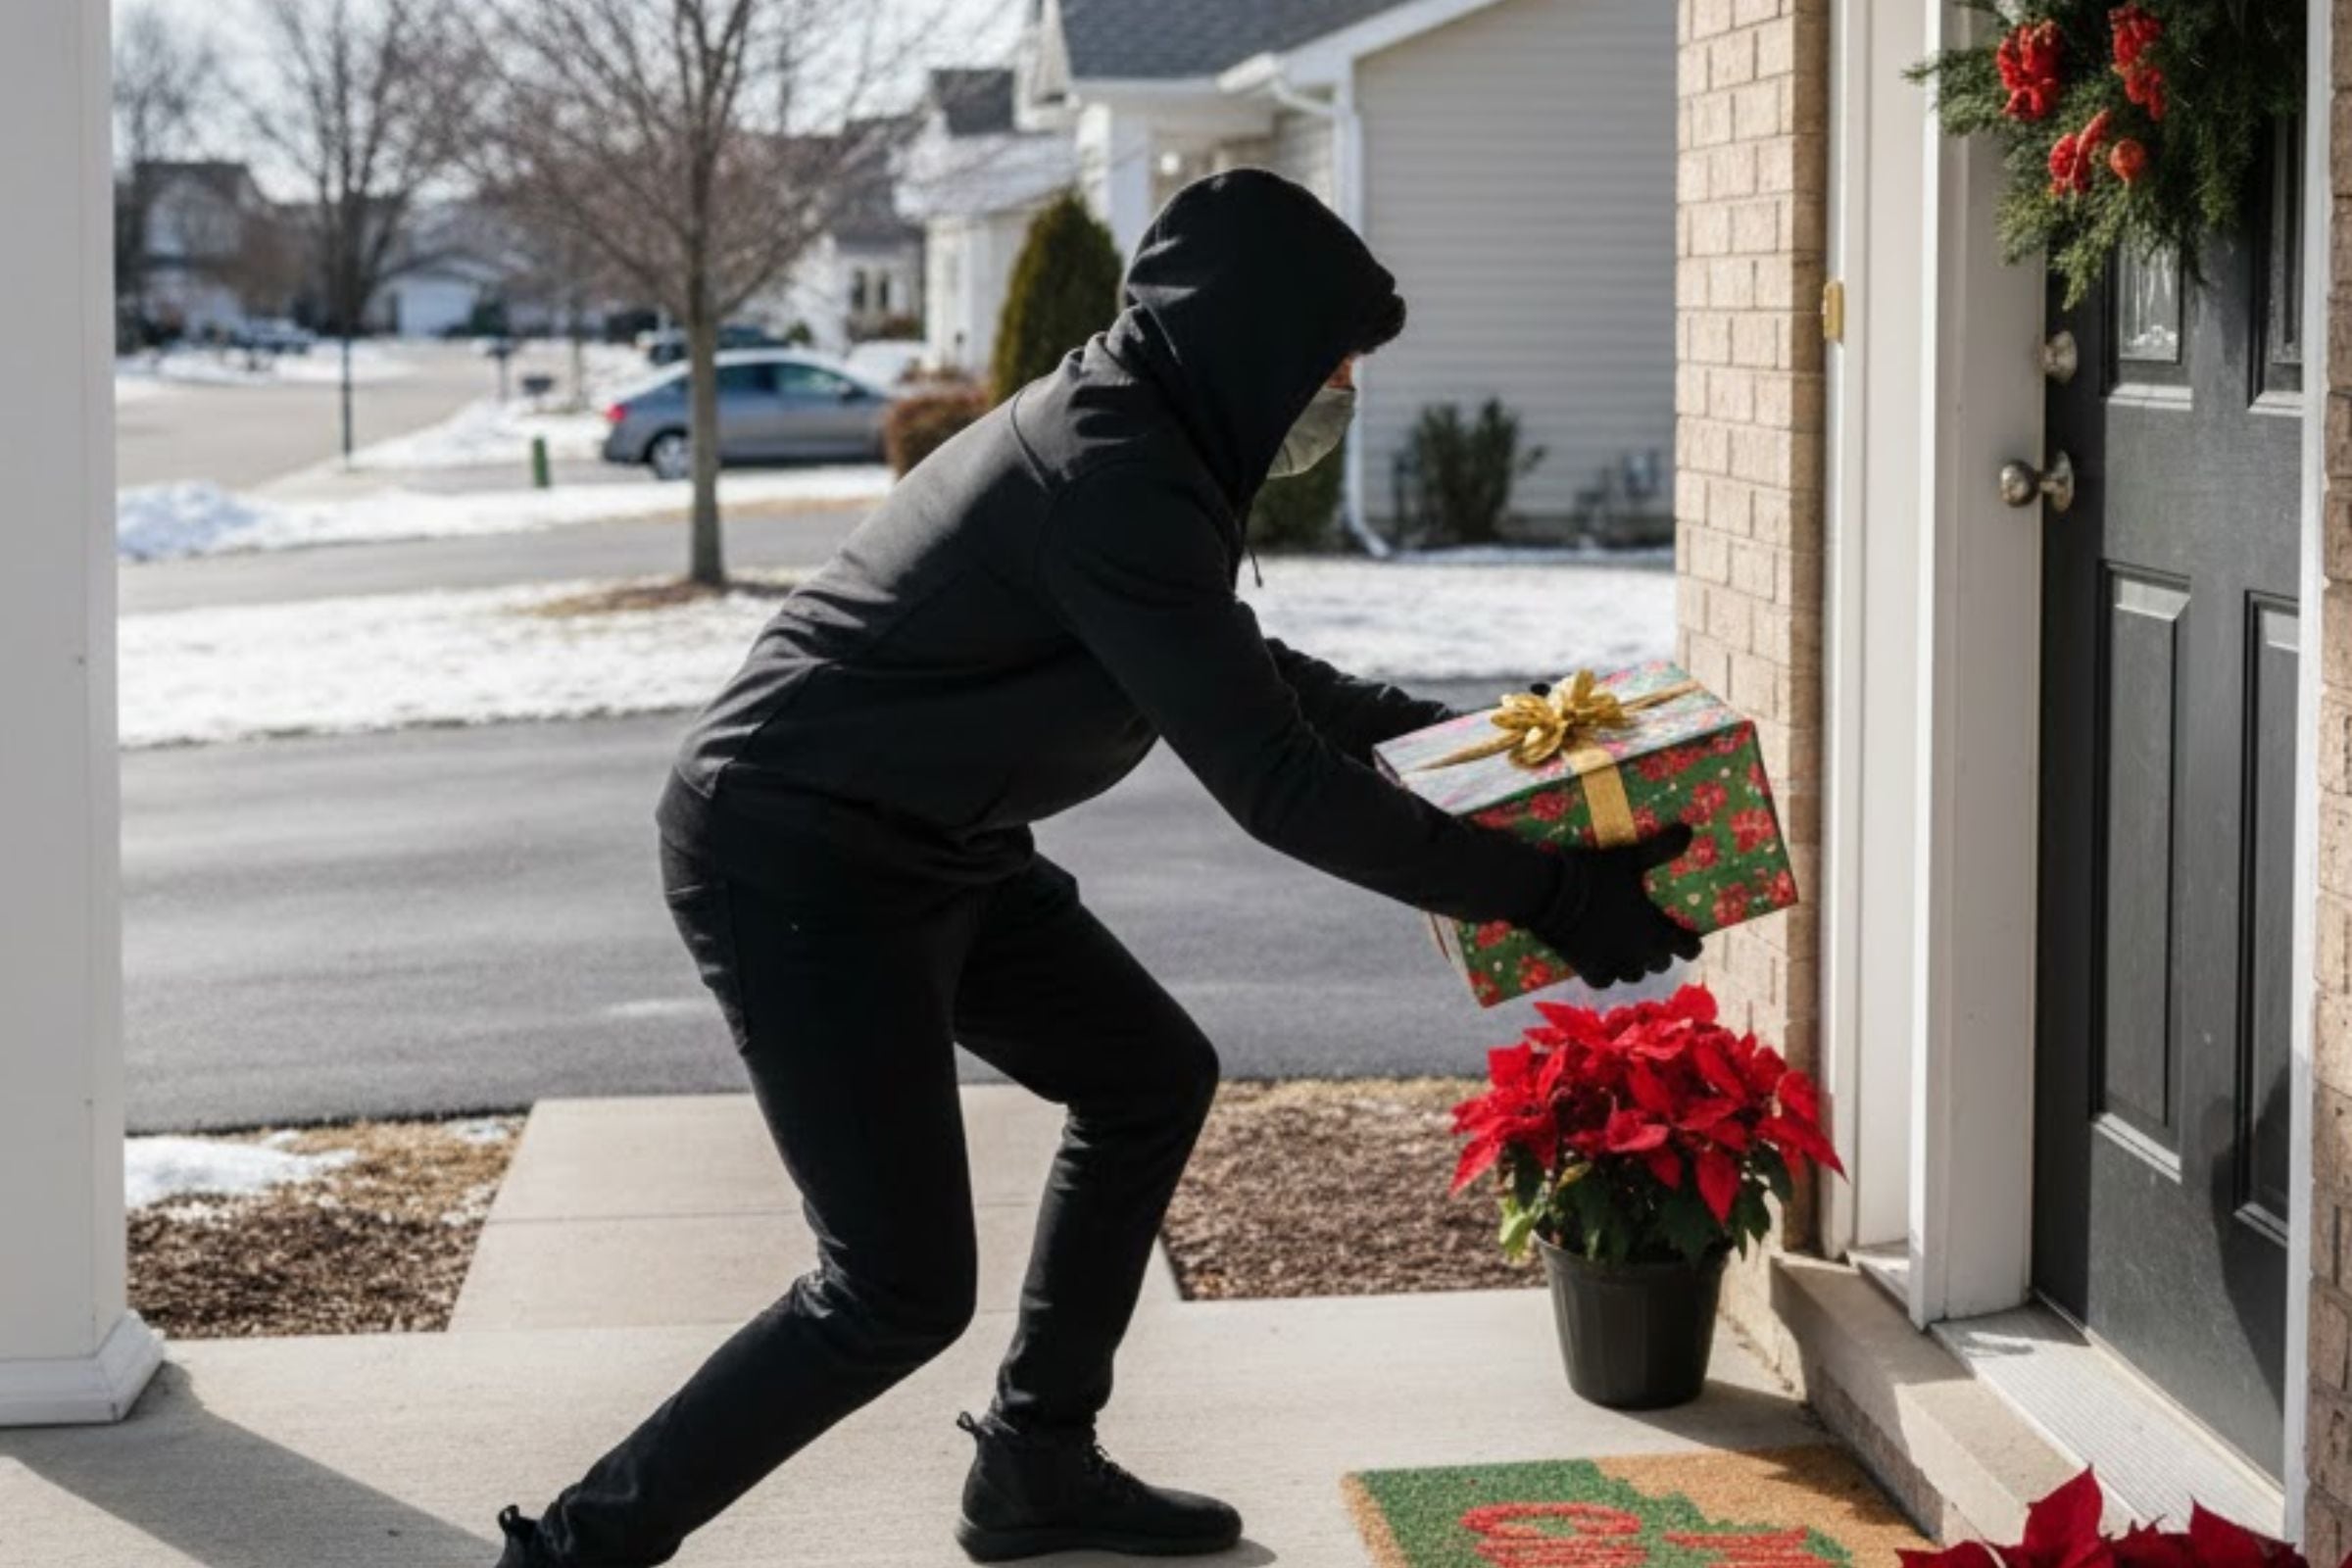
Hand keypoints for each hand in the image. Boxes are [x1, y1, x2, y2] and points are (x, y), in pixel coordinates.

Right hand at [1525, 824, 1702, 988]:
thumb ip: (1661, 848)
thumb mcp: (1629, 857)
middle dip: (1659, 951)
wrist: (1549, 893)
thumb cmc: (1595, 875)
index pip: (1688, 949)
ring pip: (1634, 975)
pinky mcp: (1589, 971)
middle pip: (1661, 963)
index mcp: (1656, 931)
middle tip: (1650, 934)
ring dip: (1634, 964)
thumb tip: (1688, 829)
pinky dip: (1606, 973)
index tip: (1684, 934)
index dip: (1688, 942)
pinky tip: (1601, 961)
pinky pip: (1606, 980)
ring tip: (1626, 949)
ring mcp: (1614, 965)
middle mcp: (1640, 955)